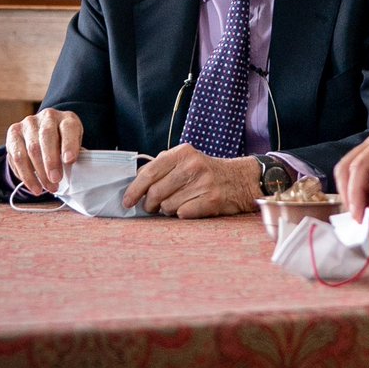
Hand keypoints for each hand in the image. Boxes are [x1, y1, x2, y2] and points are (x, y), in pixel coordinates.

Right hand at [6, 109, 83, 195]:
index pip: (68, 128)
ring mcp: (28, 124)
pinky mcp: (13, 134)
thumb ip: (74, 153)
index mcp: (66, 118)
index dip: (69, 144)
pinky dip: (26, 175)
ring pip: (30, 149)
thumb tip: (69, 167)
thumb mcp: (75, 145)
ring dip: (38, 173)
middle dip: (51, 162)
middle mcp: (46, 117)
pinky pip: (16, 157)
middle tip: (56, 180)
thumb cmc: (64, 142)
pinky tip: (34, 186)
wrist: (45, 132)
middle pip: (46, 137)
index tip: (70, 161)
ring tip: (47, 188)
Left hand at [122, 144, 260, 218]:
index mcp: (183, 153)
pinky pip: (183, 214)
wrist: (241, 179)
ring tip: (178, 203)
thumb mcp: (186, 159)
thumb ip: (162, 167)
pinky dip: (182, 214)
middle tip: (152, 207)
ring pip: (168, 206)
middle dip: (150, 204)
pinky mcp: (212, 200)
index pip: (149, 173)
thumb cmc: (207, 172)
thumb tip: (135, 183)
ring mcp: (204, 183)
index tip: (127, 202)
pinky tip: (190, 207)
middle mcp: (193, 165)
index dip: (134, 190)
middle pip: (156, 193)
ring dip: (168, 210)